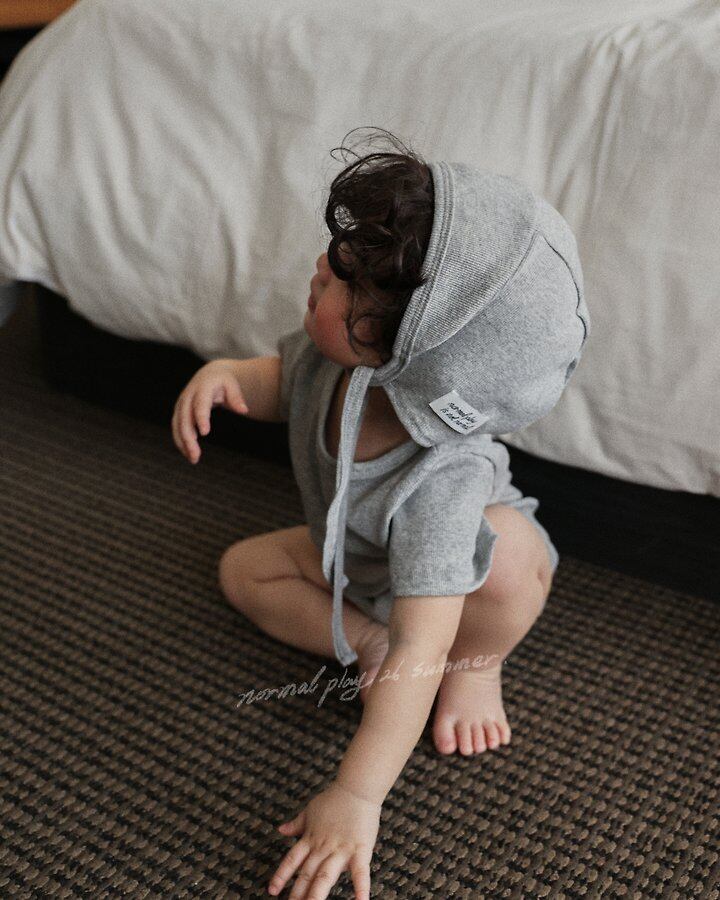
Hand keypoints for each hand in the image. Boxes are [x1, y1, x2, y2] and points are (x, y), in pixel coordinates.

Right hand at [171, 360, 248, 463]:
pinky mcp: (179, 412)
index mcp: (202, 388)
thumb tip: (244, 410)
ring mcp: (181, 404)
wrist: (209, 375)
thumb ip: (237, 398)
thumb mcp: (232, 385)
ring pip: (178, 426)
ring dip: (183, 443)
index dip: (201, 418)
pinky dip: (181, 442)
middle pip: (185, 419)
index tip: (204, 433)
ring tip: (193, 459)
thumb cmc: (223, 382)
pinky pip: (177, 428)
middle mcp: (188, 396)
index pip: (200, 404)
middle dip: (188, 438)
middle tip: (196, 455)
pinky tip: (189, 454)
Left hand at [269, 782, 380, 898]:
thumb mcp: (310, 810)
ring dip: (316, 895)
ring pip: (325, 876)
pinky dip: (361, 888)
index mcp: (311, 838)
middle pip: (307, 874)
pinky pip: (360, 872)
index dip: (281, 875)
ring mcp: (341, 849)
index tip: (272, 891)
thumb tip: (280, 830)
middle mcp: (323, 846)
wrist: (357, 787)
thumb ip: (296, 824)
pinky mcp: (360, 850)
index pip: (292, 860)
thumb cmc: (334, 798)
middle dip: (298, 893)